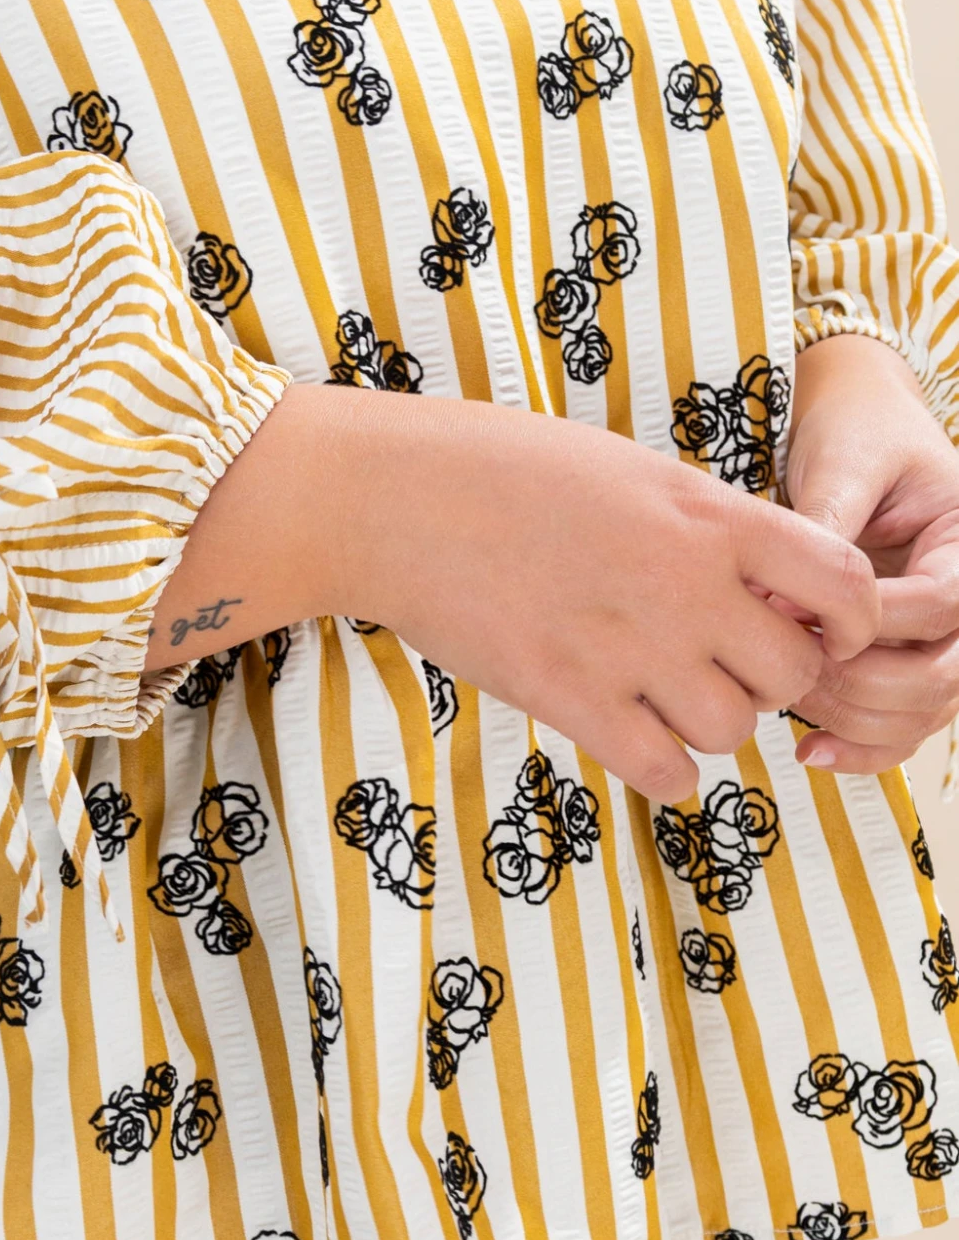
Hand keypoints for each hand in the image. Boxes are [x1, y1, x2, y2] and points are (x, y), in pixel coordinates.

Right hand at [154, 386, 878, 803]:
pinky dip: (662, 767)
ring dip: (710, 722)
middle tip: (719, 661)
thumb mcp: (628, 469)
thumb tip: (766, 588)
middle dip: (768, 676)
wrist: (390, 498)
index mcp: (708, 514)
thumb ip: (707, 525)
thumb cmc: (501, 468)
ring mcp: (628, 645)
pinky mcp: (568, 698)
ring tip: (663, 692)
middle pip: (793, 672)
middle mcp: (684, 583)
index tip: (815, 627)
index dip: (850, 621)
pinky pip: (666, 772)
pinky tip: (631, 734)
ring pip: (732, 729)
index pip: (846, 585)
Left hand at [784, 333, 958, 773]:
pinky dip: (860, 749)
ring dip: (853, 718)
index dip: (864, 620)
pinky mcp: (913, 665)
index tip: (794, 609)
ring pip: (925, 715)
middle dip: (859, 680)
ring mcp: (948, 641)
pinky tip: (808, 749)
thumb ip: (823, 527)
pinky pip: (905, 727)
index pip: (938, 605)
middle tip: (787, 659)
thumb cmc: (860, 435)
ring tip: (786, 693)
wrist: (861, 432)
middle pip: (942, 677)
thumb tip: (780, 602)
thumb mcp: (846, 461)